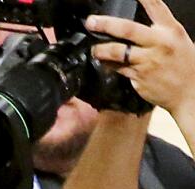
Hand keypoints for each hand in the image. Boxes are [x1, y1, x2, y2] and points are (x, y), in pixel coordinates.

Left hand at [89, 0, 194, 116]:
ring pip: (118, 52)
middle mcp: (159, 43)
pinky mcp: (138, 77)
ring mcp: (148, 61)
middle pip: (128, 30)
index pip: (156, 7)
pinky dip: (107, 64)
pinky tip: (102, 62)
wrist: (189, 91)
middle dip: (106, 24)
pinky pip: (118, 68)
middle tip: (91, 22)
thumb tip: (133, 25)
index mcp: (171, 30)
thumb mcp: (177, 40)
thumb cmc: (183, 64)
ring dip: (101, 49)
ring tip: (93, 48)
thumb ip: (158, 31)